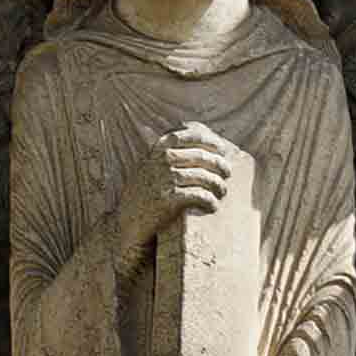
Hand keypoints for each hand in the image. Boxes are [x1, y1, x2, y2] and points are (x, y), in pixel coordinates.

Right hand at [115, 123, 236, 259]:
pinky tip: (213, 205)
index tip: (223, 150)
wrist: (128, 220)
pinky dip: (210, 201)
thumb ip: (171, 151)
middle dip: (220, 165)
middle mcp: (163, 160)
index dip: (213, 141)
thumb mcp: (152, 164)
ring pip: (204, 177)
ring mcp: (165, 178)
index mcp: (160, 148)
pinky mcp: (169, 199)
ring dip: (218, 185)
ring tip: (222, 191)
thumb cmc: (146, 191)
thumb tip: (205, 137)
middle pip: (203, 156)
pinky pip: (199, 195)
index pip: (194, 135)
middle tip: (227, 173)